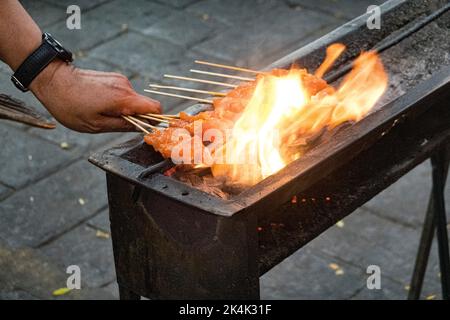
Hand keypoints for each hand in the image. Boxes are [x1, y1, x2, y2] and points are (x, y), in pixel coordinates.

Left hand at [30, 61, 160, 132]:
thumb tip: (141, 128)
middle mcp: (125, 86)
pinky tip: (100, 105)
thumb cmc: (70, 105)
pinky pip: (124, 93)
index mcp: (123, 99)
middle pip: (144, 104)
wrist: (53, 79)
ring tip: (103, 114)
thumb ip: (122, 126)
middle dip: (137, 117)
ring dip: (125, 110)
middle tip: (117, 125)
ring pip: (133, 100)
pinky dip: (118, 102)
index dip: (155, 120)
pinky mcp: (113, 77)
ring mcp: (120, 80)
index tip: (146, 128)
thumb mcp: (95, 125)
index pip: (155, 108)